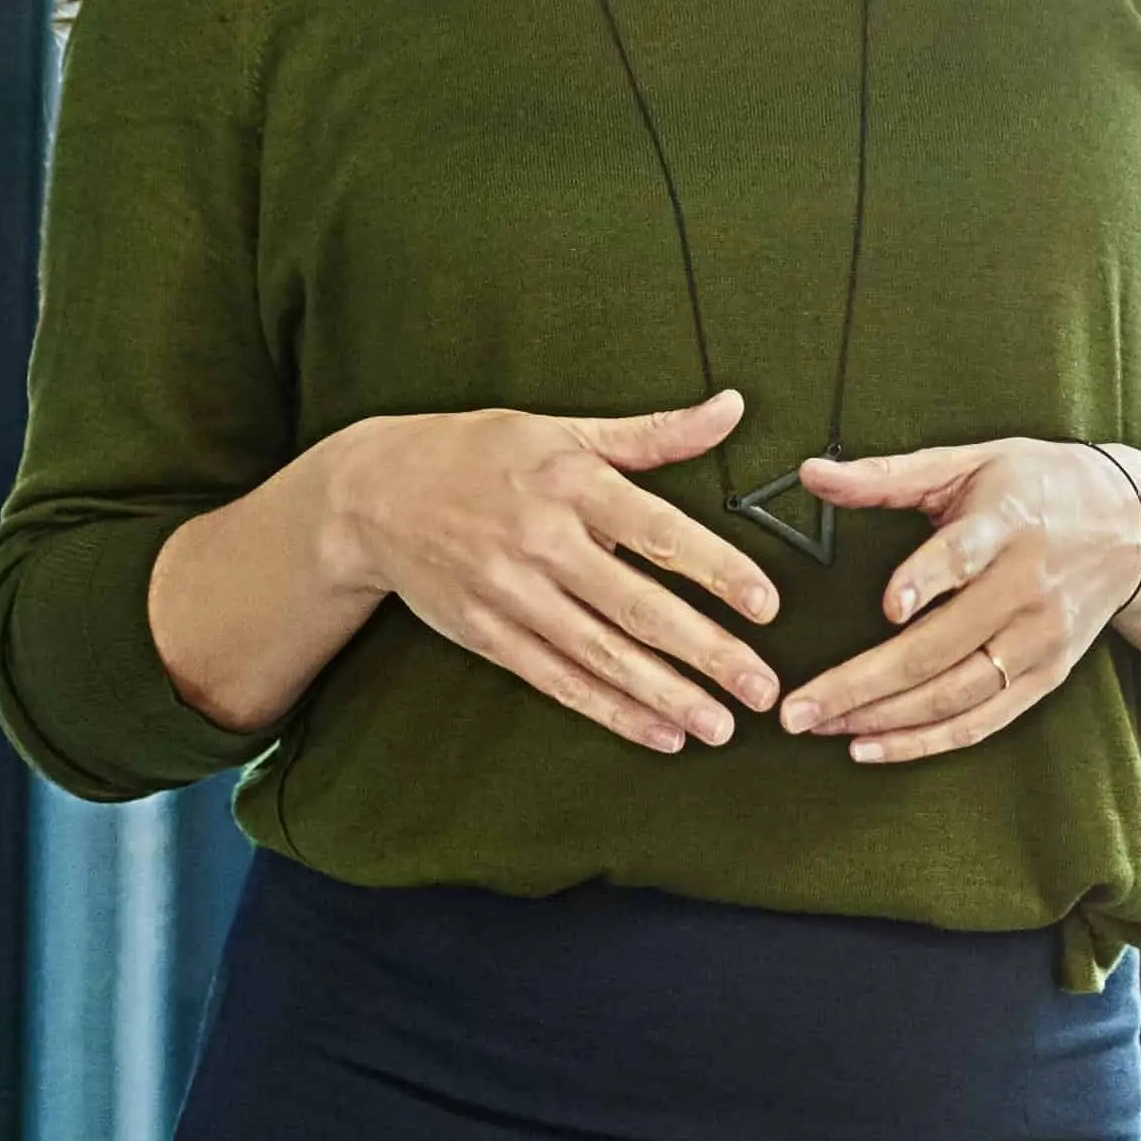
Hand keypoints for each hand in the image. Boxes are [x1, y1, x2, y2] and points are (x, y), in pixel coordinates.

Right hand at [301, 392, 784, 753]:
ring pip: (600, 654)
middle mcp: (543, 541)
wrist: (374, 492)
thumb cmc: (480, 454)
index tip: (767, 606)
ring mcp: (511, 593)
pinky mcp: (487, 633)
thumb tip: (733, 408)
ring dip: (664, 696)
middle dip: (706, 653)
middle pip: (637, 607)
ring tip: (718, 727)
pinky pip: (558, 680)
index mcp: (571, 482)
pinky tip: (658, 733)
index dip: (717, 571)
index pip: (660, 532)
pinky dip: (610, 710)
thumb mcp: (564, 429)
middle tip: (762, 690)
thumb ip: (653, 434)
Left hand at [772, 434, 1140, 761]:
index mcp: (1007, 525)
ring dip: (881, 719)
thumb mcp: (969, 462)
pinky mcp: (1047, 677)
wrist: (1135, 527)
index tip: (886, 606)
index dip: (928, 579)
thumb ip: (888, 475)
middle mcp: (1028, 589)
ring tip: (816, 726)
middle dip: (861, 684)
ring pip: (955, 695)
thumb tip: (809, 474)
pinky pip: (980, 723)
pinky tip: (869, 746)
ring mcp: (1040, 641)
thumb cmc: (1034, 485)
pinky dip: (923, 742)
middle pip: (941, 647)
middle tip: (794, 709)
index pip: (965, 555)